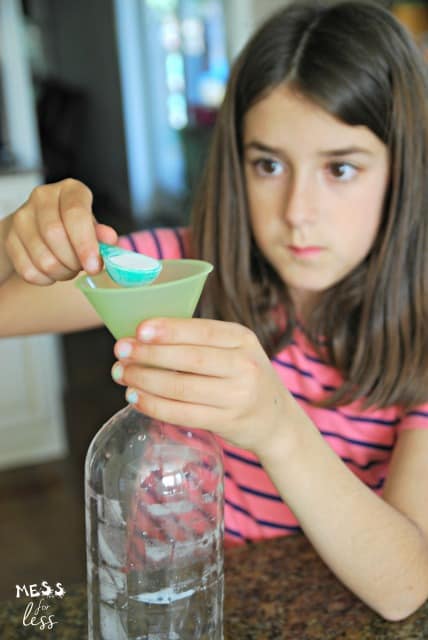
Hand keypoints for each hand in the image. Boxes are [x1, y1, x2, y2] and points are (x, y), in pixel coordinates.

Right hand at [4, 178, 116, 284]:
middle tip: (82, 267)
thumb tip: (110, 239)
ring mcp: (22, 216)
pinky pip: (28, 270)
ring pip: (42, 257)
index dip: (85, 243)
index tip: (94, 266)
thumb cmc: (74, 227)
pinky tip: (53, 273)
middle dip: (73, 261)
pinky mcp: (10, 238)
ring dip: (61, 273)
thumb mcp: (93, 227)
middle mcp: (43, 197)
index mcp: (70, 190)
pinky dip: (45, 279)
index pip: (75, 214)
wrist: (41, 227)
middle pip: (55, 235)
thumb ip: (102, 235)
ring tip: (69, 269)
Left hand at [111, 317, 291, 455]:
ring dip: (145, 380)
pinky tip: (135, 397)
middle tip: (120, 351)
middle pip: (189, 359)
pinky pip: (182, 413)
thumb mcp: (234, 349)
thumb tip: (143, 335)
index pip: (202, 330)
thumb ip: (200, 341)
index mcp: (243, 339)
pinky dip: (154, 405)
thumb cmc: (242, 375)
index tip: (139, 330)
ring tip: (122, 373)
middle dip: (149, 354)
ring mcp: (237, 396)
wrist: (274, 418)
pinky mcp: (226, 421)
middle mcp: (244, 366)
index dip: (169, 330)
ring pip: (182, 388)